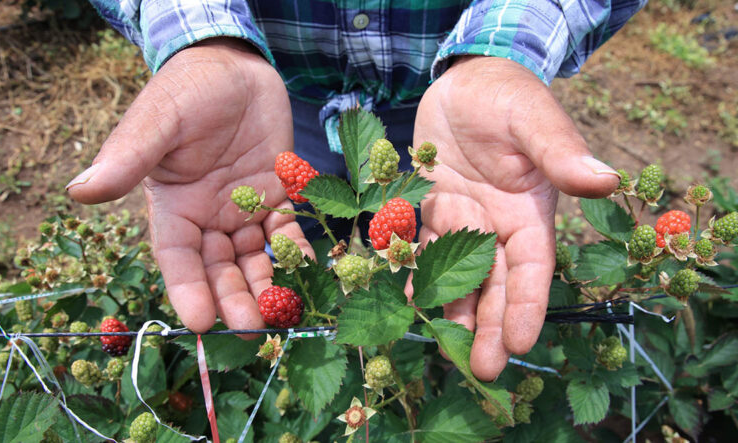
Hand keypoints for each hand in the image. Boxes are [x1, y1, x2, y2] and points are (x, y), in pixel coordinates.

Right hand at [67, 39, 312, 332]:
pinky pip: (287, 231)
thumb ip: (127, 158)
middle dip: (234, 298)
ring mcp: (244, 209)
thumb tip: (79, 191)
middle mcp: (208, 217)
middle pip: (219, 268)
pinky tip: (308, 272)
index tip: (199, 322)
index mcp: (173, 208)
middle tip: (252, 327)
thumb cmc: (186, 91)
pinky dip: (296, 253)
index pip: (178, 259)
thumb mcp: (157, 123)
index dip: (187, 290)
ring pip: (254, 258)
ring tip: (282, 313)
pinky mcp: (276, 196)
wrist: (233, 68)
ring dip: (267, 285)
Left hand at [414, 57, 618, 379]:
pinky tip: (405, 299)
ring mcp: (463, 221)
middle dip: (489, 325)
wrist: (465, 83)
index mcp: (530, 213)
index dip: (526, 305)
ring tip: (442, 345)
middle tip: (482, 369)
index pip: (532, 269)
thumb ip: (559, 151)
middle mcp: (498, 226)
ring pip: (457, 274)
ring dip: (451, 309)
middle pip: (494, 284)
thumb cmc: (507, 97)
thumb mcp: (534, 119)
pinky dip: (413, 273)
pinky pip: (421, 248)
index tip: (519, 342)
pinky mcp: (431, 210)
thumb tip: (603, 180)